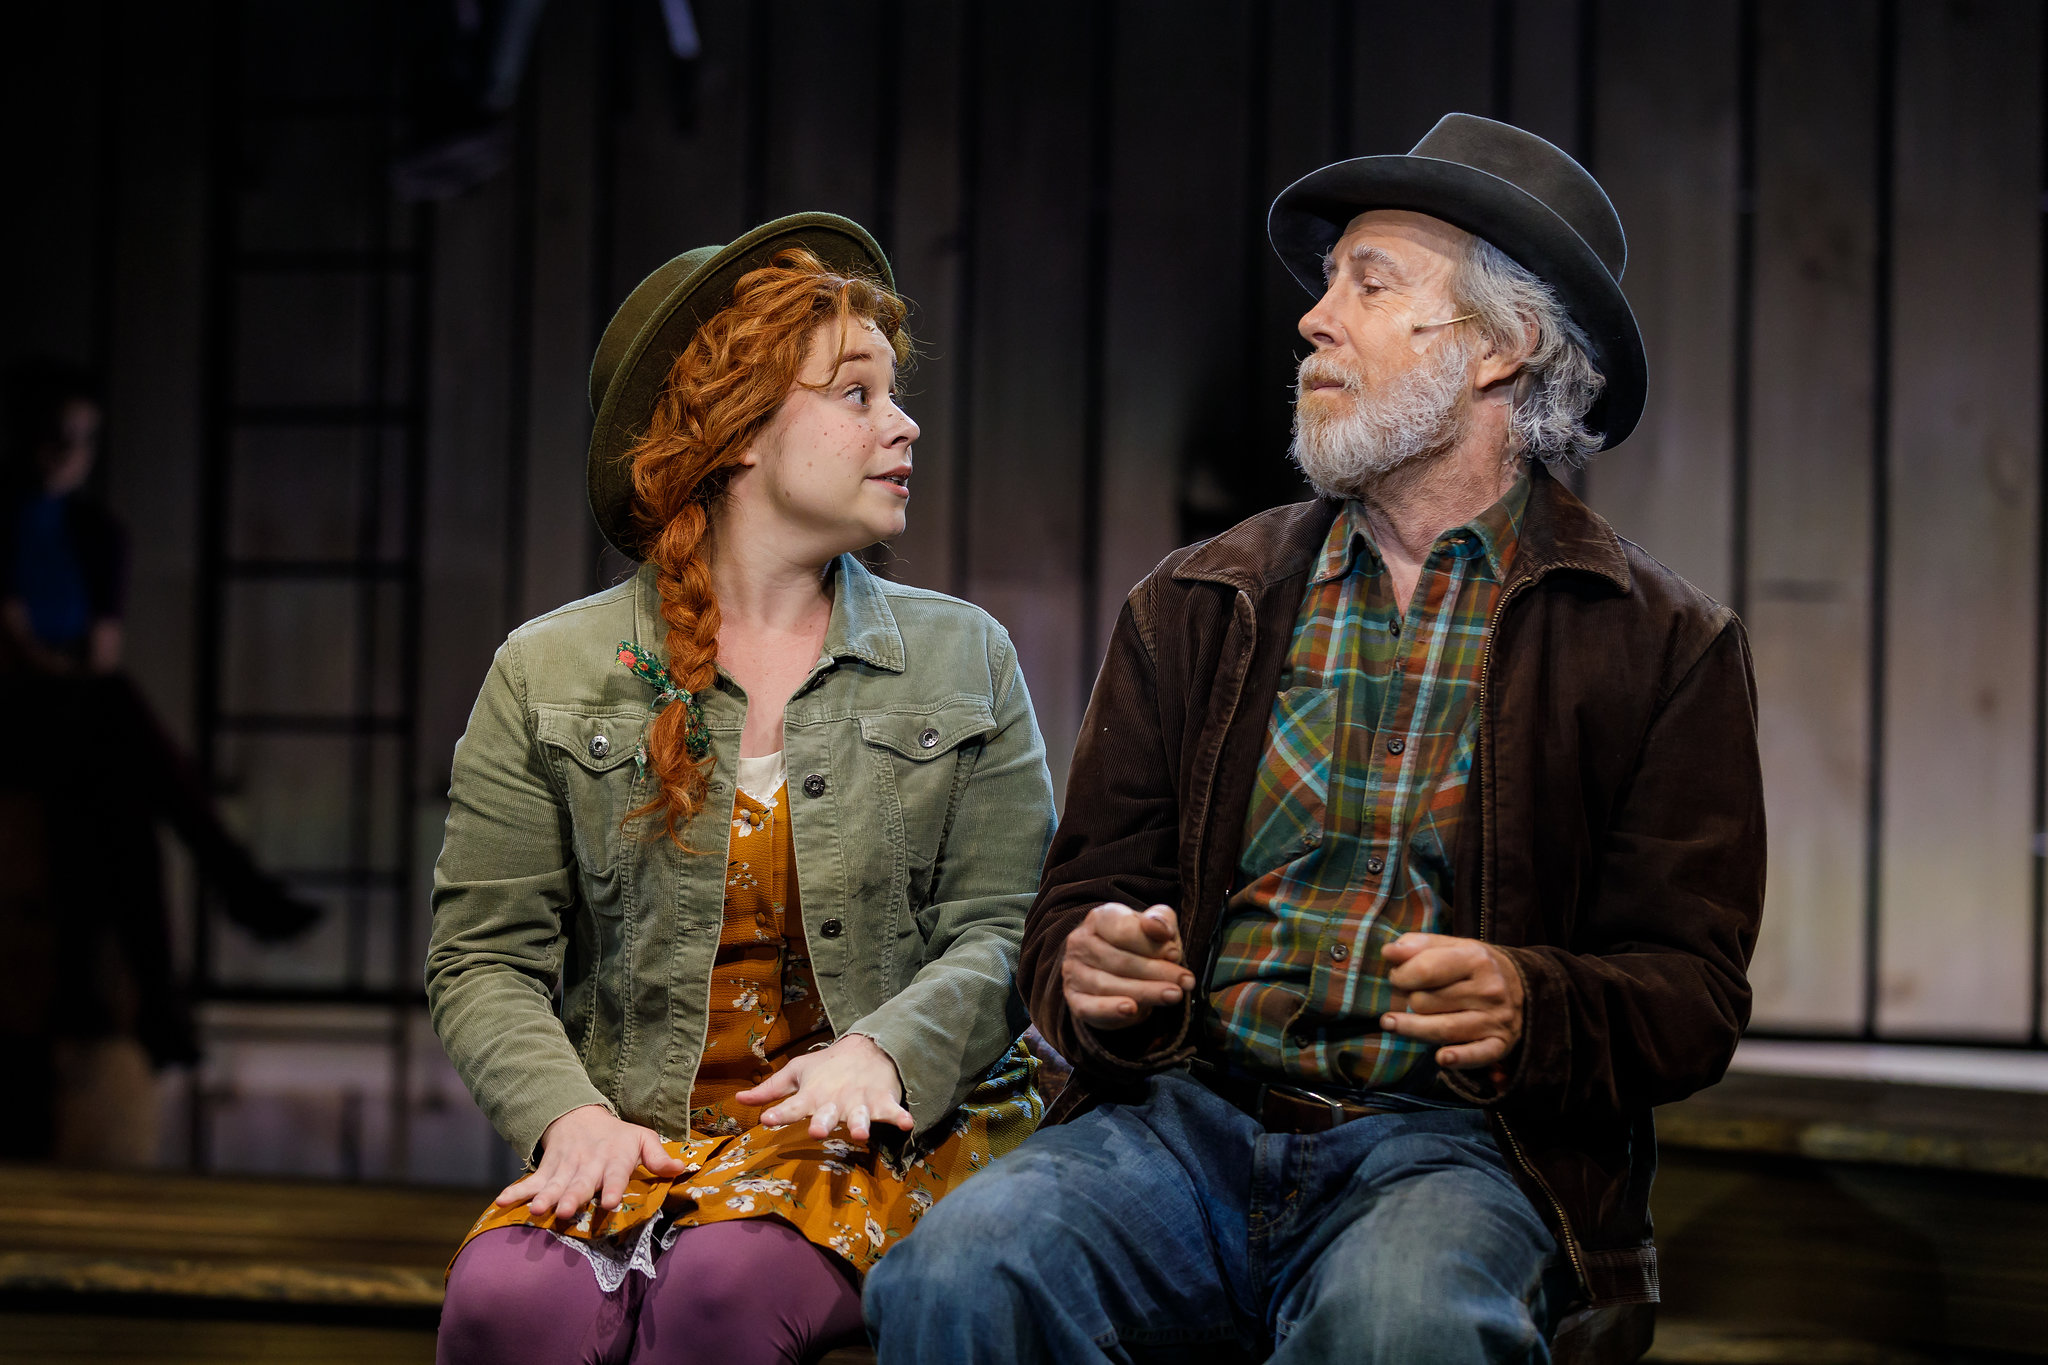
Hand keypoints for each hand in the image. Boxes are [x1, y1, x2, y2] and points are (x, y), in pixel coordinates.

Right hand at [493, 1104, 686, 1218]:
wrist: (579, 1117)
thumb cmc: (617, 1136)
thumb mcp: (641, 1138)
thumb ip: (657, 1156)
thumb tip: (681, 1168)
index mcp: (613, 1157)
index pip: (614, 1173)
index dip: (613, 1187)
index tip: (610, 1202)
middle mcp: (587, 1164)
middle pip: (580, 1183)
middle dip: (573, 1197)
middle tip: (566, 1212)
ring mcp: (564, 1168)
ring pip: (554, 1185)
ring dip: (545, 1198)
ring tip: (537, 1211)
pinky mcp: (546, 1171)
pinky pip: (529, 1182)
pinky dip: (516, 1192)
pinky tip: (501, 1203)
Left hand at [737, 1033, 912, 1141]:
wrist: (868, 1048)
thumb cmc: (827, 1066)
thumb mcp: (797, 1073)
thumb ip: (770, 1090)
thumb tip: (738, 1099)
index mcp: (812, 1093)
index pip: (792, 1105)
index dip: (780, 1113)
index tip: (766, 1119)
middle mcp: (835, 1100)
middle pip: (828, 1114)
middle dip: (823, 1122)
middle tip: (818, 1131)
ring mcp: (860, 1100)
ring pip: (860, 1115)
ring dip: (860, 1124)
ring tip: (861, 1134)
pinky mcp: (882, 1101)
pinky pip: (892, 1111)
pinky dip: (900, 1116)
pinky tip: (907, 1123)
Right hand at [1061, 903, 1195, 1030]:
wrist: (1118, 970)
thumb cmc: (1139, 944)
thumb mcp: (1155, 925)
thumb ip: (1161, 921)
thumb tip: (1161, 930)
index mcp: (1099, 918)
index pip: (1122, 929)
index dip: (1151, 943)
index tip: (1175, 953)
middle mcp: (1080, 943)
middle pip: (1119, 960)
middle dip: (1156, 971)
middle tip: (1185, 981)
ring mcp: (1074, 972)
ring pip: (1108, 985)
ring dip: (1145, 992)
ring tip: (1173, 996)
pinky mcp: (1075, 1000)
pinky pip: (1090, 1008)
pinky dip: (1110, 1009)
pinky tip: (1131, 1010)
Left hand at [1380, 932, 1523, 1075]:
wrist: (1524, 986)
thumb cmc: (1474, 966)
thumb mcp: (1451, 946)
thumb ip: (1418, 946)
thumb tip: (1389, 951)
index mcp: (1475, 959)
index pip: (1426, 970)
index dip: (1401, 976)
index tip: (1396, 977)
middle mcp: (1488, 989)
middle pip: (1428, 1002)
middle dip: (1411, 1000)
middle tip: (1410, 997)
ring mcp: (1495, 1019)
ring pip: (1443, 1029)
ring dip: (1412, 1029)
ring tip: (1389, 1024)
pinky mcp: (1499, 1043)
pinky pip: (1478, 1054)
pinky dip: (1460, 1059)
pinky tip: (1442, 1059)